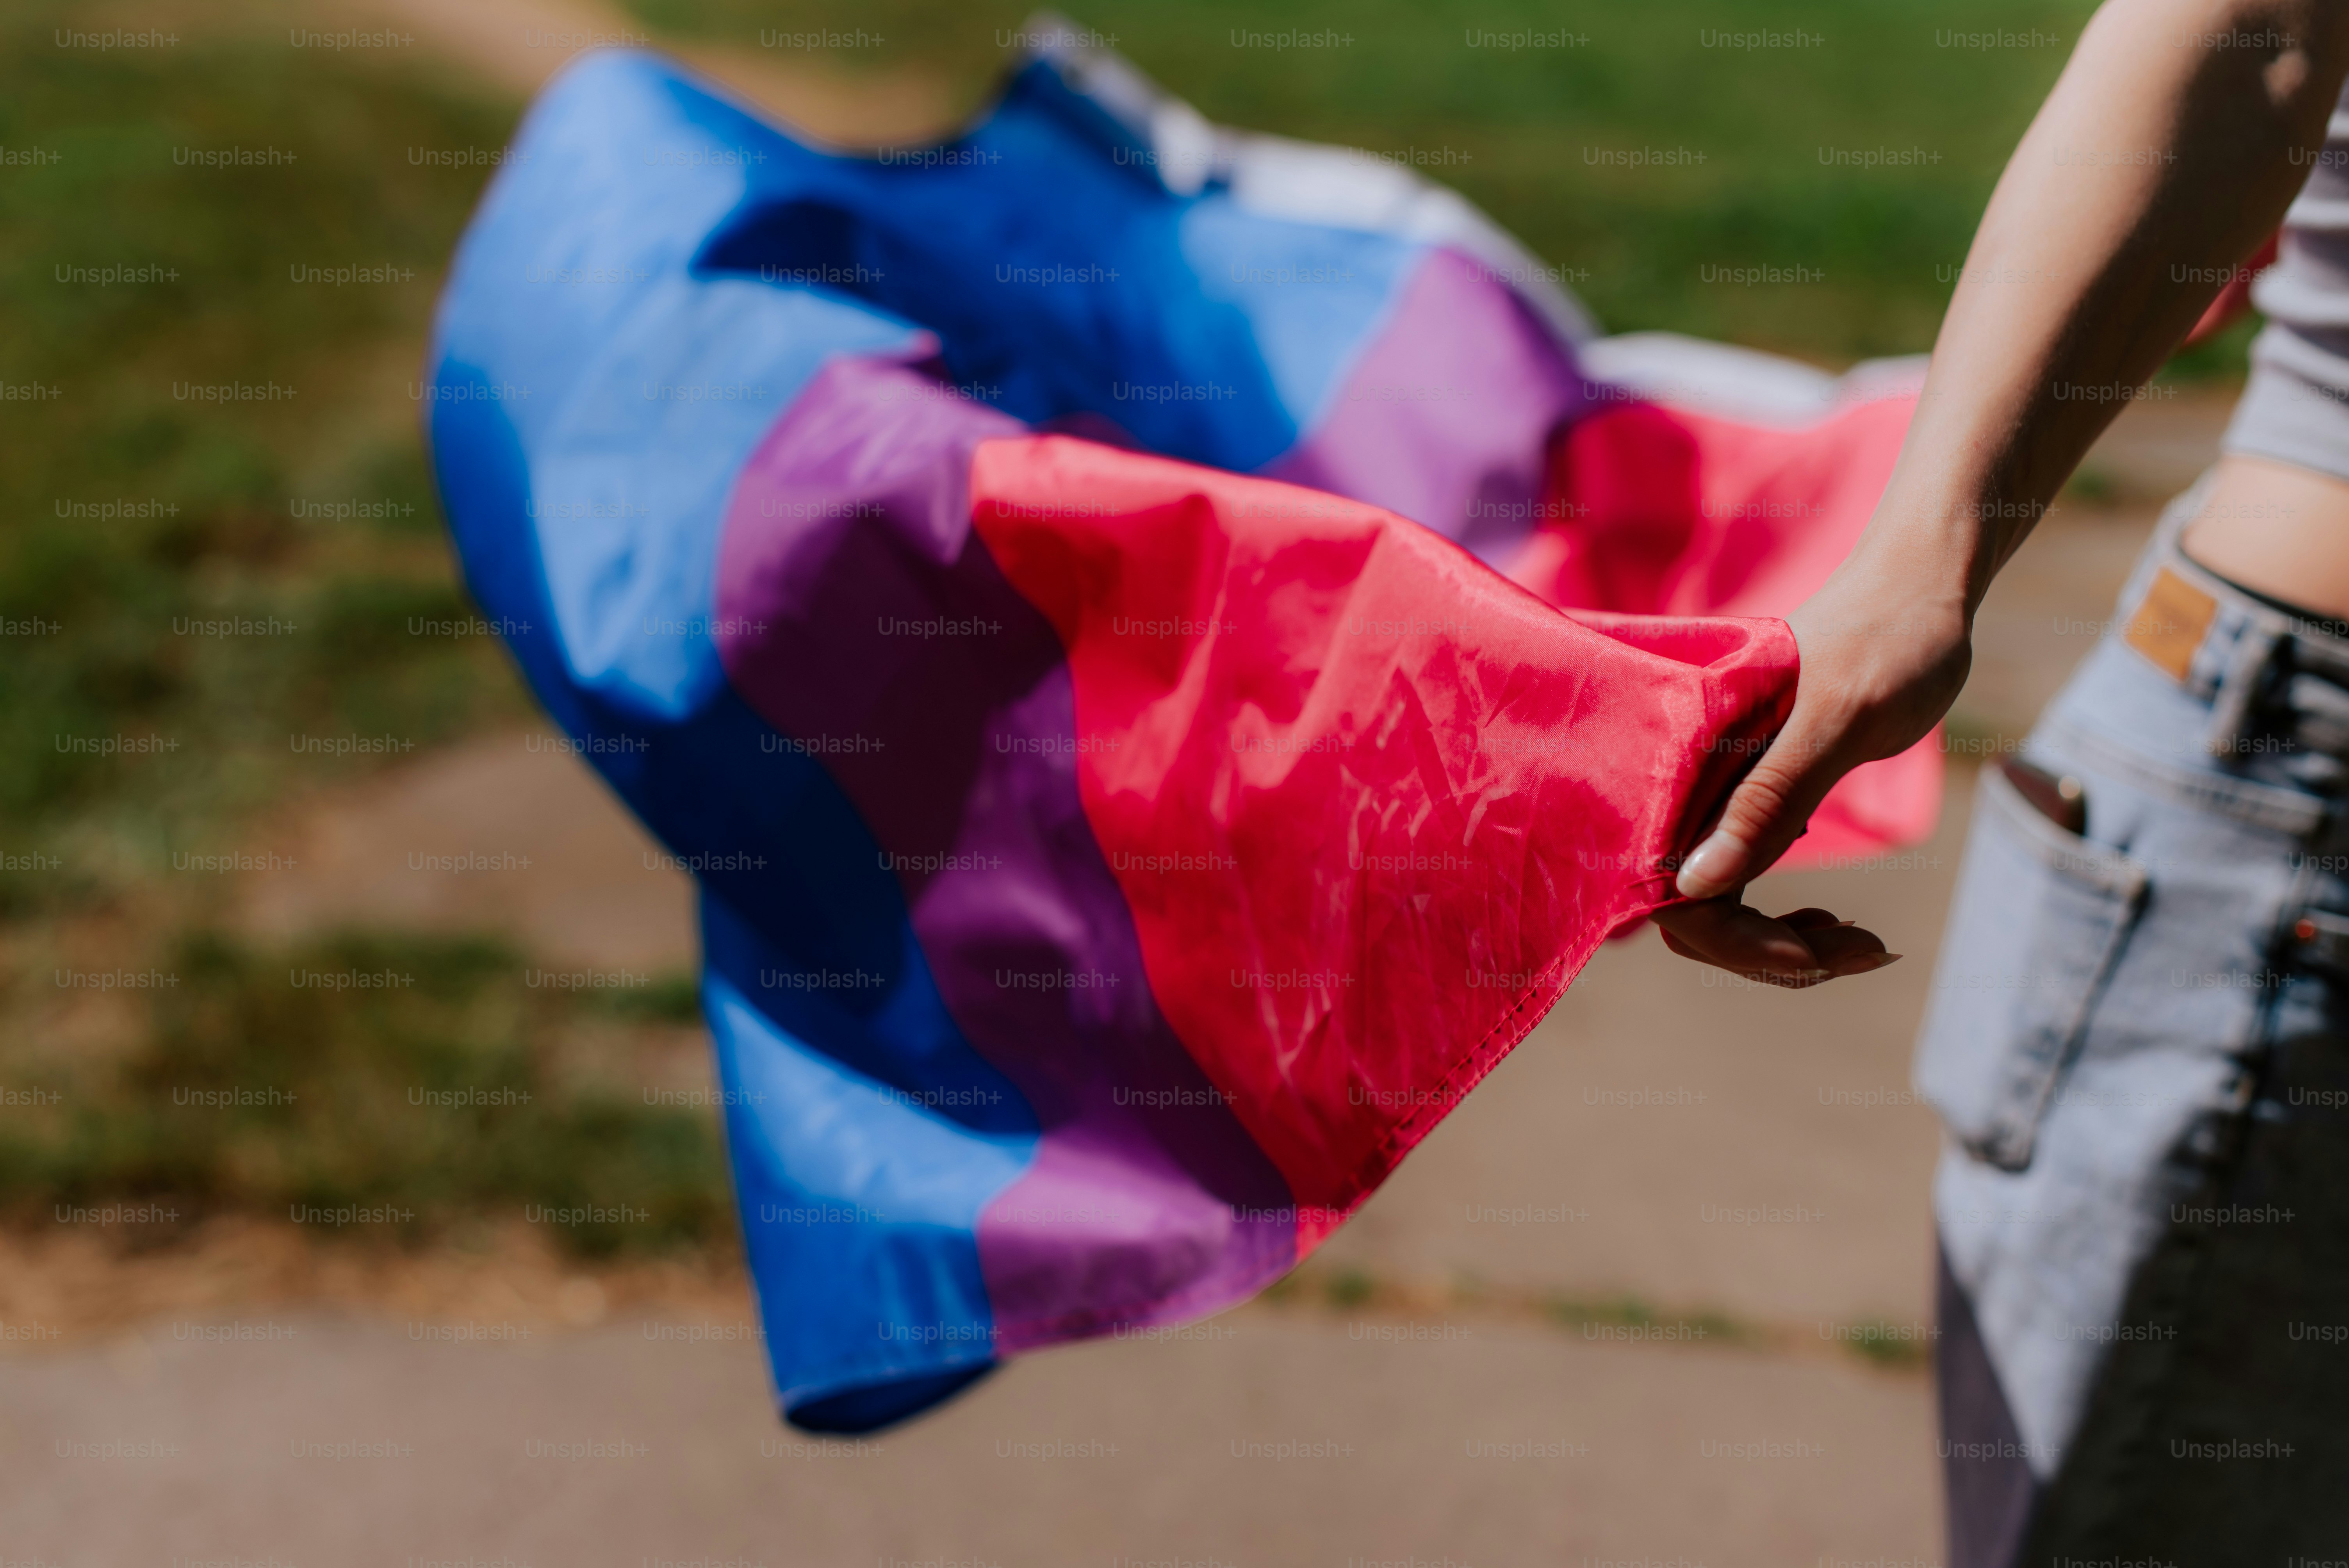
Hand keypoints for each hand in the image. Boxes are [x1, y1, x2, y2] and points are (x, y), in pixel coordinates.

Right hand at [1654, 539, 1974, 981]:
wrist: (1920, 589)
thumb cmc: (1886, 641)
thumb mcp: (1835, 722)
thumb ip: (1766, 799)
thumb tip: (1692, 887)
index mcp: (1689, 758)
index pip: (1676, 888)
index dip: (1736, 938)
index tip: (1815, 955)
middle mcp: (1690, 781)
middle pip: (1692, 908)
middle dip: (1767, 950)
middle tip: (1861, 948)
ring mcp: (1720, 792)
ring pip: (1718, 903)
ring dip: (1783, 940)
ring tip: (1862, 942)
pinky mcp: (1753, 794)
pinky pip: (1744, 880)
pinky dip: (1787, 915)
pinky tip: (1837, 919)